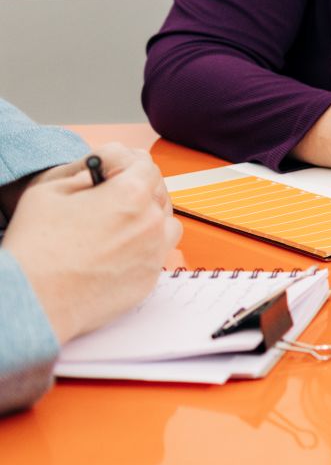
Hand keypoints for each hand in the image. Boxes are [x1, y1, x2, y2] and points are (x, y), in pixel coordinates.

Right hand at [2, 145, 182, 343]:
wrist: (31, 300)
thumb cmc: (34, 247)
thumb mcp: (50, 188)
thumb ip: (87, 170)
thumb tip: (103, 169)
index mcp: (130, 194)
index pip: (145, 165)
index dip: (126, 164)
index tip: (111, 172)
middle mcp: (149, 223)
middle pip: (159, 193)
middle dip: (138, 189)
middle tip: (113, 195)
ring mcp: (152, 254)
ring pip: (165, 223)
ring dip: (149, 217)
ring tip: (120, 222)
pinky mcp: (148, 280)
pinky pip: (157, 255)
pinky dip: (144, 248)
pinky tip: (119, 249)